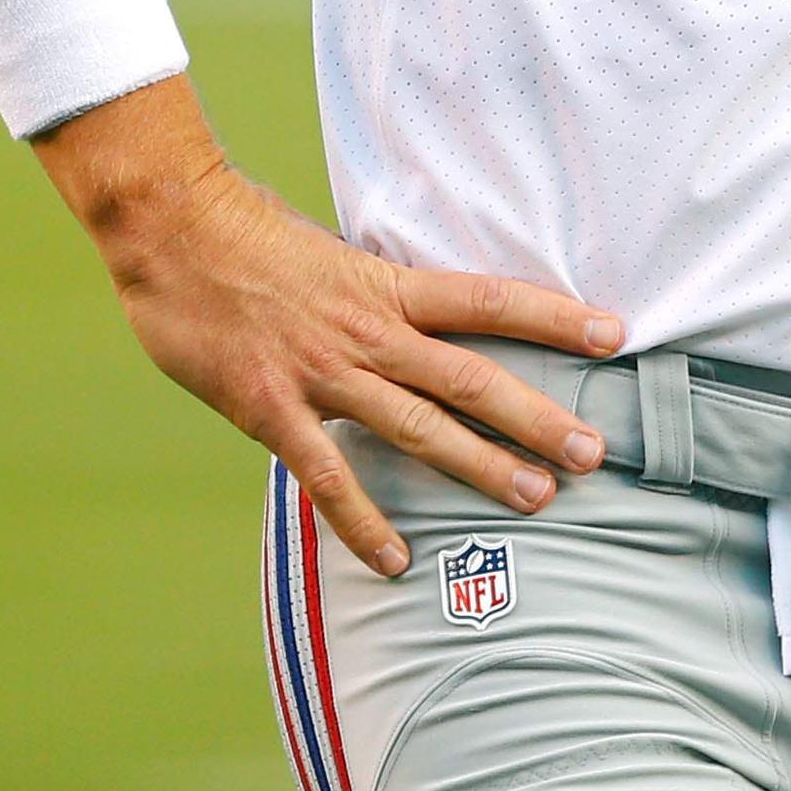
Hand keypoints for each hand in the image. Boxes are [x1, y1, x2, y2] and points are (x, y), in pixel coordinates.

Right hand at [40, 82, 622, 577]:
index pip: (491, 301)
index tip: (615, 336)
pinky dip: (364, 522)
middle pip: (472, 378)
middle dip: (538, 417)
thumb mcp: (338, 253)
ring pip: (418, 429)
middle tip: (593, 452)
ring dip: (480, 467)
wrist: (174, 232)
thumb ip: (383, 291)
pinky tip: (399, 559)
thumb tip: (429, 311)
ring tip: (536, 498)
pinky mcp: (272, 411)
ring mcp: (324, 375)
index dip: (556, 318)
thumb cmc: (254, 236)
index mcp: (390, 285)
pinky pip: (328, 477)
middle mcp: (370, 331)